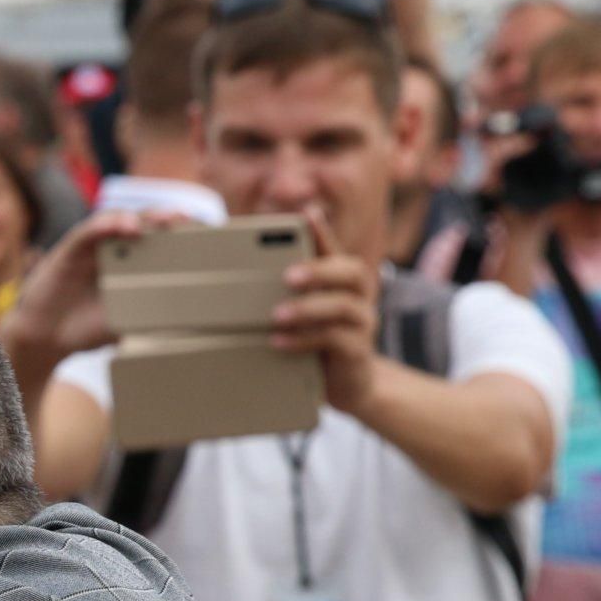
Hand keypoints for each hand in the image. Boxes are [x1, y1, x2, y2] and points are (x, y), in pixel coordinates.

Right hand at [0, 209, 181, 366]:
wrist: (46, 339)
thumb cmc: (86, 330)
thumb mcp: (126, 322)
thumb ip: (149, 314)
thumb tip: (188, 322)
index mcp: (133, 266)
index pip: (161, 242)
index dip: (184, 235)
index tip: (210, 236)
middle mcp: (115, 251)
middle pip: (146, 225)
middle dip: (172, 221)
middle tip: (194, 223)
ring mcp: (93, 248)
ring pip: (121, 220)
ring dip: (146, 216)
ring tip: (168, 219)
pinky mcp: (70, 249)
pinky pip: (89, 231)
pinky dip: (108, 225)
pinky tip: (126, 226)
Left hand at [272, 206, 382, 413]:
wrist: (345, 385)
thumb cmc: (313, 341)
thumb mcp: (297, 315)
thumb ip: (278, 293)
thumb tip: (238, 278)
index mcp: (340, 281)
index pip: (333, 250)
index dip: (323, 232)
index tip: (307, 214)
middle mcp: (356, 296)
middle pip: (350, 271)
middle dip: (319, 270)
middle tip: (288, 276)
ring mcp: (361, 323)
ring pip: (343, 305)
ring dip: (308, 308)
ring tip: (277, 316)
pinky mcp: (357, 351)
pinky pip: (336, 339)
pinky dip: (305, 340)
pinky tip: (280, 342)